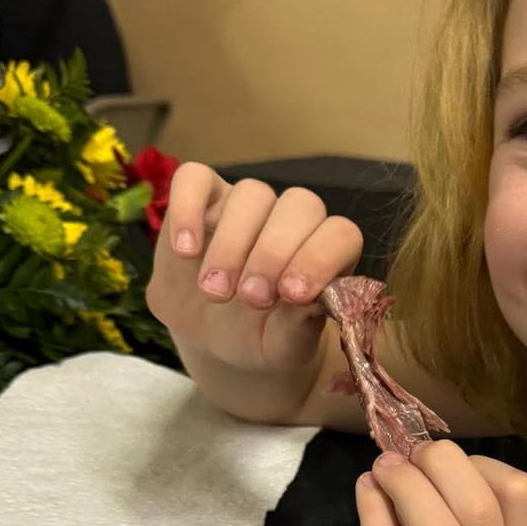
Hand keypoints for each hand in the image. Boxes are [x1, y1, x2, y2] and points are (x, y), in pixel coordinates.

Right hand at [146, 161, 362, 372]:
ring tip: (214, 291)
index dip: (319, 259)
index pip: (340, 234)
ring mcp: (248, 205)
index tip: (293, 295)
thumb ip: (300, 328)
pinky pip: (193, 178)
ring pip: (251, 193)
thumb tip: (311, 303)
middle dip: (274, 253)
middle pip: (299, 205)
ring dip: (233, 242)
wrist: (214, 341)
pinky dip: (188, 207)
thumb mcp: (283, 347)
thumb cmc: (262, 339)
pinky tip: (185, 251)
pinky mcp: (201, 198)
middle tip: (252, 299)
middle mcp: (293, 220)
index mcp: (326, 252)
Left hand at [347, 441, 526, 525]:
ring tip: (382, 470)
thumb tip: (427, 463)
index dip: (479, 461)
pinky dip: (373, 514)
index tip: (444, 463)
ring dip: (404, 485)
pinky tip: (364, 493)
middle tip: (406, 456)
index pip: (520, 496)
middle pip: (478, 507)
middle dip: (438, 463)